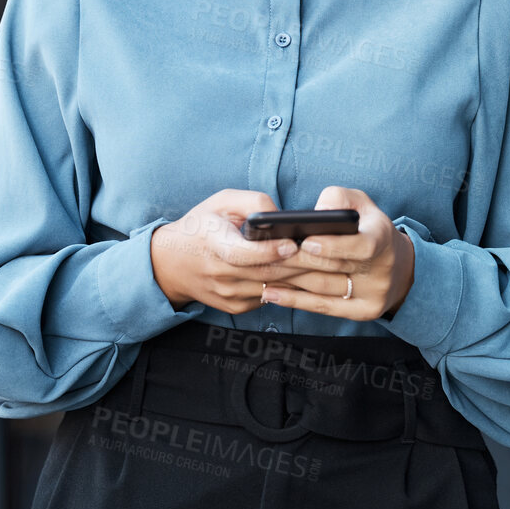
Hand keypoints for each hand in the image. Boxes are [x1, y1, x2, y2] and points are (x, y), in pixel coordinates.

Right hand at [148, 189, 329, 313]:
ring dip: (307, 282)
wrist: (172, 264)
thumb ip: (252, 203)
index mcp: (213, 244)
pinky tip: (317, 282)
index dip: (270, 251)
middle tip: (337, 258)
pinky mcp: (236, 307)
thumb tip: (282, 216)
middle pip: (268, 274)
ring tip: (338, 272)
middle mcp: (219, 274)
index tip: (295, 243)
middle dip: (305, 267)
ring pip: (275, 289)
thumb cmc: (201, 225)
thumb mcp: (220, 201)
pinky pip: (270, 298)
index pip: (242, 254)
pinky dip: (294, 290)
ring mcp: (228, 295)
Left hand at [257, 186, 415, 320]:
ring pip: (324, 289)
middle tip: (266, 256)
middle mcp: (382, 271)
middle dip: (298, 262)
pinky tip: (270, 293)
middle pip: (334, 269)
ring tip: (260, 271)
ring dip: (289, 281)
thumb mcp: (361, 203)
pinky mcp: (363, 312)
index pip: (362, 246)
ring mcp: (374, 296)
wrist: (398, 264)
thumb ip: (338, 199)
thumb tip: (316, 213)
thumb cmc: (368, 227)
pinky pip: (323, 307)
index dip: (332, 246)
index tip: (305, 242)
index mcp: (384, 240)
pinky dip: (294, 301)